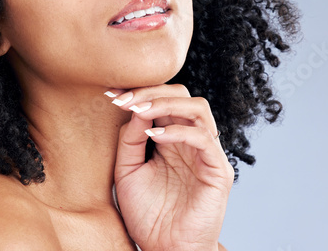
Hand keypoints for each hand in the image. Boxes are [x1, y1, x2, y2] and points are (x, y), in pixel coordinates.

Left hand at [106, 84, 233, 250]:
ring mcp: (206, 154)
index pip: (162, 100)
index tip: (109, 93)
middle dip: (150, 91)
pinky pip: (203, 138)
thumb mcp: (126, 170)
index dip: (137, 92)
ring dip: (164, 103)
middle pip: (182, 96)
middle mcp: (190, 141)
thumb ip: (129, 140)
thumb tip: (134, 108)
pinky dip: (177, 131)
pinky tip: (153, 136)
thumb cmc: (146, 213)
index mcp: (171, 139)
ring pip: (197, 108)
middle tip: (122, 99)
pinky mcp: (218, 171)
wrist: (163, 247)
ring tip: (137, 110)